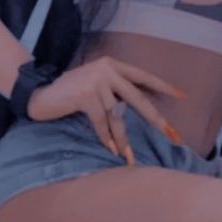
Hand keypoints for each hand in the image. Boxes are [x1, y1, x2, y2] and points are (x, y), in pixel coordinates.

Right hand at [26, 57, 185, 160]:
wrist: (39, 94)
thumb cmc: (69, 94)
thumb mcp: (96, 86)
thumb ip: (115, 92)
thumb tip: (139, 110)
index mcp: (112, 65)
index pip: (143, 76)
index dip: (163, 86)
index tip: (182, 96)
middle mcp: (107, 69)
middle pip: (137, 98)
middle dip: (156, 120)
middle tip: (172, 134)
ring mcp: (95, 81)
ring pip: (117, 116)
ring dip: (123, 139)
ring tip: (129, 156)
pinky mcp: (85, 95)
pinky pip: (102, 122)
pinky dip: (106, 138)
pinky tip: (111, 150)